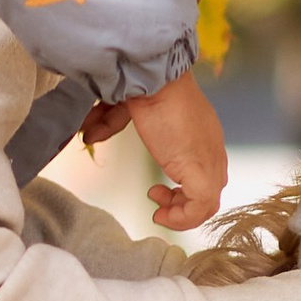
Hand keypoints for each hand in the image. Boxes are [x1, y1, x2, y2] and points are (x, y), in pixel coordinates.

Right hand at [124, 70, 226, 230]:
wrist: (156, 82)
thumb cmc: (146, 87)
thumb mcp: (128, 107)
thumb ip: (111, 121)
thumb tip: (89, 133)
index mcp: (201, 133)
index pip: (206, 170)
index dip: (183, 188)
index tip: (157, 190)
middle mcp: (211, 148)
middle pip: (210, 188)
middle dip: (182, 203)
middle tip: (157, 198)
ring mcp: (209, 161)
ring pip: (208, 202)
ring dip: (181, 213)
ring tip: (158, 209)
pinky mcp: (200, 171)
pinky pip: (200, 207)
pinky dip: (181, 219)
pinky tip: (160, 214)